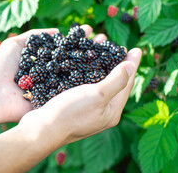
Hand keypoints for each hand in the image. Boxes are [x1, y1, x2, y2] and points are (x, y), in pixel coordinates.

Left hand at [0, 25, 108, 124]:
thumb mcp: (16, 44)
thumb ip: (36, 36)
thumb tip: (57, 31)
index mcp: (43, 60)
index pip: (65, 47)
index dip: (78, 39)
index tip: (91, 30)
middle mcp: (51, 73)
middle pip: (75, 60)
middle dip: (90, 50)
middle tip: (105, 40)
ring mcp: (53, 87)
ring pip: (77, 75)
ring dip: (93, 65)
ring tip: (108, 54)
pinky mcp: (53, 99)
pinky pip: (70, 91)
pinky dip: (85, 84)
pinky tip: (101, 75)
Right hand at [18, 47, 141, 145]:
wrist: (41, 129)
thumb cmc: (70, 113)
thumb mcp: (98, 95)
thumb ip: (116, 81)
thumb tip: (130, 66)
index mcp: (112, 111)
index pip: (127, 84)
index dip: (132, 65)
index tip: (137, 49)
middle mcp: (102, 112)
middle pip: (114, 84)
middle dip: (117, 64)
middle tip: (118, 47)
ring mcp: (87, 110)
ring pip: (98, 83)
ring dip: (100, 65)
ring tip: (102, 51)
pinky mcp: (73, 106)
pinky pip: (84, 85)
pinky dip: (86, 73)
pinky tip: (82, 64)